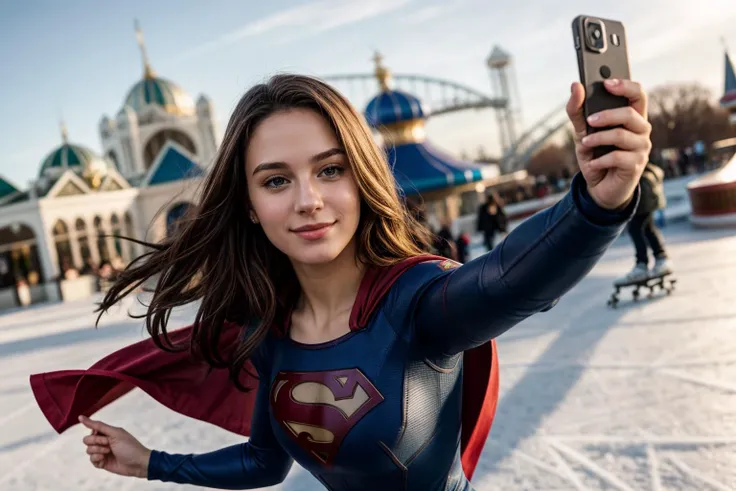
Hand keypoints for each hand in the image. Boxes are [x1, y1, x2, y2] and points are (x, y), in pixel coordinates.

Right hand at [79, 415, 151, 478]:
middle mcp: (104, 441)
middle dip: (96, 442)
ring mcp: (102, 452)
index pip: (92, 430)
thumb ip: (98, 426)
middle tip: (108, 444)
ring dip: (98, 451)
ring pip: (88, 450)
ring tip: (109, 452)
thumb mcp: (115, 433)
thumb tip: (80, 417)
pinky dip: (97, 460)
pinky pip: (91, 460)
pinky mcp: (102, 463)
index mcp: (108, 432)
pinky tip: (105, 460)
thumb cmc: (129, 446)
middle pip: (87, 440)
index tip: (105, 437)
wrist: (137, 463)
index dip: (96, 434)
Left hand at [566, 79, 651, 209]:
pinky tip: (592, 164)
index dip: (626, 86)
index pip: (638, 94)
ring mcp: (641, 148)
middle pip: (630, 114)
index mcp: (632, 117)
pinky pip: (617, 157)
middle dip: (607, 115)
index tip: (607, 83)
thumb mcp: (582, 132)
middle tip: (589, 121)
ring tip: (584, 144)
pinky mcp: (636, 165)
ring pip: (622, 135)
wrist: (598, 187)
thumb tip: (576, 86)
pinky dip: (599, 160)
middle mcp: (641, 130)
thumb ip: (578, 111)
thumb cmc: (595, 155)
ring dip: (598, 139)